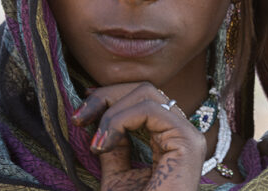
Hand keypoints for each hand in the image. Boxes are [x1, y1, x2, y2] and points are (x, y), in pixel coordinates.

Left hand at [73, 82, 205, 190]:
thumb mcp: (116, 178)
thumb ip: (115, 149)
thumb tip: (98, 119)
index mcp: (170, 142)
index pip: (144, 99)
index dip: (111, 98)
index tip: (81, 114)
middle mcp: (183, 136)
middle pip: (147, 89)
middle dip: (108, 97)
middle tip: (79, 118)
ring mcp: (189, 138)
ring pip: (148, 93)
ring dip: (111, 110)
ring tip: (94, 142)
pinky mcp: (187, 143)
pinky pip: (151, 110)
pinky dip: (120, 120)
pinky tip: (103, 144)